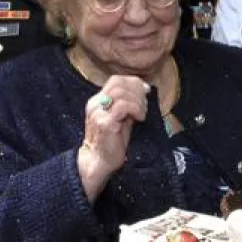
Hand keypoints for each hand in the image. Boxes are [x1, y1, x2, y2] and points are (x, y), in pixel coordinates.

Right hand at [75, 75, 148, 200]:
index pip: (116, 80)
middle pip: (118, 83)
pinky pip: (123, 107)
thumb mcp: (122, 118)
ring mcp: (98, 113)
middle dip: (137, 91)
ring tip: (141, 114)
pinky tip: (139, 119)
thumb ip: (128, 103)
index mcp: (97, 100)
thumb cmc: (112, 141)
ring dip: (137, 102)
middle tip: (144, 106)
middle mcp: (95, 104)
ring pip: (121, 93)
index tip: (146, 91)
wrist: (99, 162)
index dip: (134, 82)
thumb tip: (144, 89)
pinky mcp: (104, 123)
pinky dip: (135, 109)